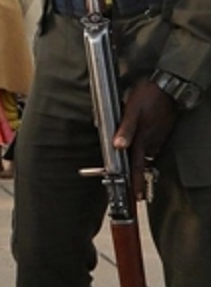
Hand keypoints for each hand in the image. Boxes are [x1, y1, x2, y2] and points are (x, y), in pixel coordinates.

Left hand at [113, 81, 177, 199]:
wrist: (169, 88)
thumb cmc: (148, 97)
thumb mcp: (132, 111)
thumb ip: (125, 129)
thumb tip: (118, 145)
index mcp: (142, 139)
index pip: (137, 166)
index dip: (136, 182)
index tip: (137, 197)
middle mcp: (151, 142)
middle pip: (142, 165)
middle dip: (139, 181)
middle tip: (139, 196)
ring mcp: (157, 139)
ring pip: (145, 156)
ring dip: (139, 163)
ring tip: (134, 171)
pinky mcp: (160, 134)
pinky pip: (149, 146)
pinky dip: (143, 150)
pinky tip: (137, 146)